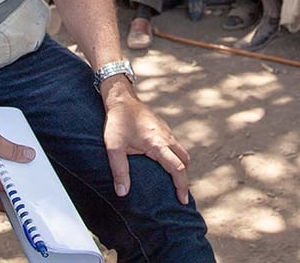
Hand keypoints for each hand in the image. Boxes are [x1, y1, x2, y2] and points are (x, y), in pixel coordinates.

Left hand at [102, 84, 190, 203]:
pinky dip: (175, 157)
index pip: (178, 168)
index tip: (182, 200)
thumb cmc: (117, 121)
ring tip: (172, 181)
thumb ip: (119, 170)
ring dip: (180, 167)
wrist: (121, 98)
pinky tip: (163, 163)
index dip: (182, 186)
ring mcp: (166, 131)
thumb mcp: (114, 147)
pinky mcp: (163, 128)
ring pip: (181, 152)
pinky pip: (174, 145)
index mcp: (158, 144)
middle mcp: (167, 137)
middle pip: (185, 160)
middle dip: (184, 178)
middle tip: (179, 194)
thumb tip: (122, 193)